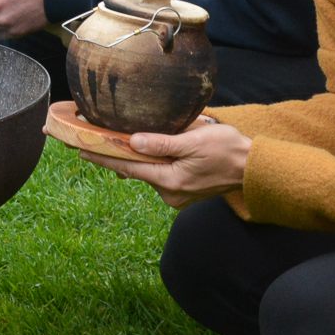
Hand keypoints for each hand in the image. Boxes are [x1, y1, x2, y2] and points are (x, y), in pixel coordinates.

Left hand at [80, 118, 250, 208]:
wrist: (254, 168)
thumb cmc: (228, 150)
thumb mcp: (194, 141)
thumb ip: (162, 143)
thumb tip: (133, 142)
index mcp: (170, 181)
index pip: (128, 167)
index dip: (103, 157)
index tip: (79, 150)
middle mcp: (169, 192)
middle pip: (134, 170)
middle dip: (113, 155)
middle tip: (87, 141)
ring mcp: (176, 193)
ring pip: (148, 170)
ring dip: (134, 156)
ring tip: (114, 140)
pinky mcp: (183, 189)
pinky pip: (160, 172)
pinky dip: (151, 161)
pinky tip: (144, 148)